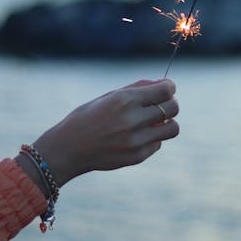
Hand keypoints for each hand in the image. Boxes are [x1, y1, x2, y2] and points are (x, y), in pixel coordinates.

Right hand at [31, 78, 178, 185]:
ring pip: (173, 128)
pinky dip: (152, 138)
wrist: (68, 149)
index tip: (167, 88)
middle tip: (161, 104)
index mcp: (123, 100)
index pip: (165, 91)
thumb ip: (136, 89)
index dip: (170, 87)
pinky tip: (137, 136)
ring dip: (168, 122)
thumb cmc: (87, 117)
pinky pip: (158, 144)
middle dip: (171, 103)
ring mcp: (135, 141)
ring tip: (155, 121)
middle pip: (173, 108)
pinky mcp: (136, 157)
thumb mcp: (108, 97)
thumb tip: (163, 84)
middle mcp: (132, 120)